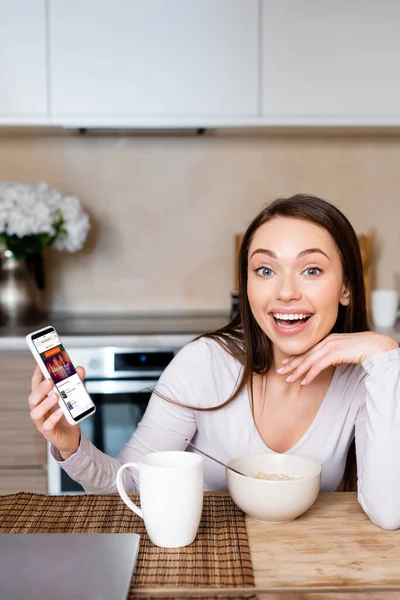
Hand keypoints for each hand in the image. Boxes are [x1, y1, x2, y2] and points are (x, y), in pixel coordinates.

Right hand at [28, 364, 84, 458]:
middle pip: (32, 398)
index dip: (37, 374)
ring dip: (45, 403)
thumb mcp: (73, 397)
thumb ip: (76, 383)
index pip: (36, 385)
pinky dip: (53, 418)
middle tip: (50, 381)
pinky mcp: (49, 432)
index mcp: (43, 399)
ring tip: (56, 396)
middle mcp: (39, 409)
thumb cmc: (67, 415)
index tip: (41, 364)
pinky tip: (61, 412)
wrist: (72, 437)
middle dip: (40, 389)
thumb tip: (79, 369)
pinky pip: (47, 425)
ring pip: (36, 412)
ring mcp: (42, 421)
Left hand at [277, 332, 398, 384]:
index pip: (308, 349)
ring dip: (298, 371)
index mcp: (328, 339)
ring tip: (289, 379)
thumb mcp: (346, 352)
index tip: (286, 364)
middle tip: (281, 372)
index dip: (296, 357)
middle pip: (305, 354)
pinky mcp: (335, 353)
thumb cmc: (363, 349)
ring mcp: (330, 346)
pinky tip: (305, 381)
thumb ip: (338, 356)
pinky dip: (310, 374)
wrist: (375, 345)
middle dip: (292, 364)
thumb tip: (334, 363)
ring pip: (309, 361)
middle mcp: (327, 341)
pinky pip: (318, 365)